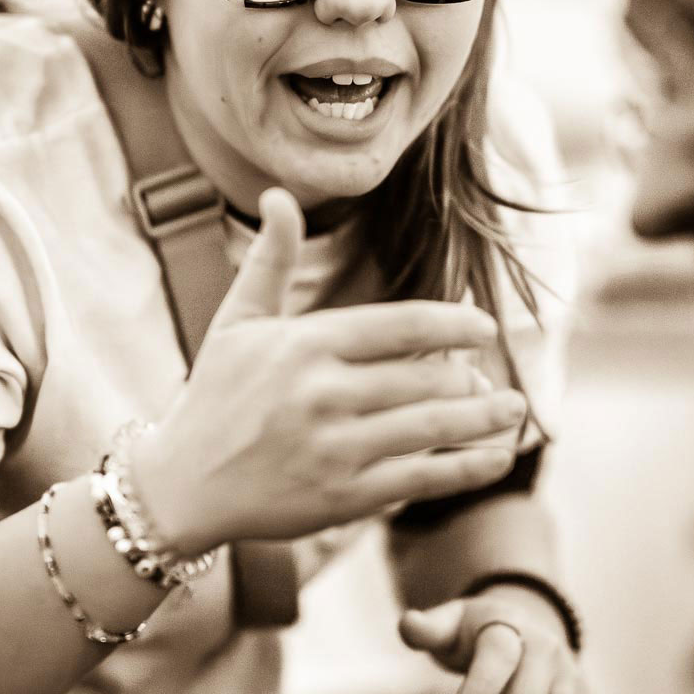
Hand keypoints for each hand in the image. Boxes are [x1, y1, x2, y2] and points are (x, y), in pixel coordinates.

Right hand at [132, 188, 526, 553]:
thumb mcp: (236, 322)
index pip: (400, 327)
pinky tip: (495, 459)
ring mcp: (334, 448)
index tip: (484, 327)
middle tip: (489, 380)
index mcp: (304, 345)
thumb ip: (270, 260)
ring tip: (513, 410)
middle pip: (424, 378)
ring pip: (432, 427)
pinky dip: (467, 469)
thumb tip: (278, 195)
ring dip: (484, 419)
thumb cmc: (214, 397)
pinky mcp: (342, 497)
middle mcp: (322, 394)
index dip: (453, 326)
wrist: (180, 486)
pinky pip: (421, 479)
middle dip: (470, 378)